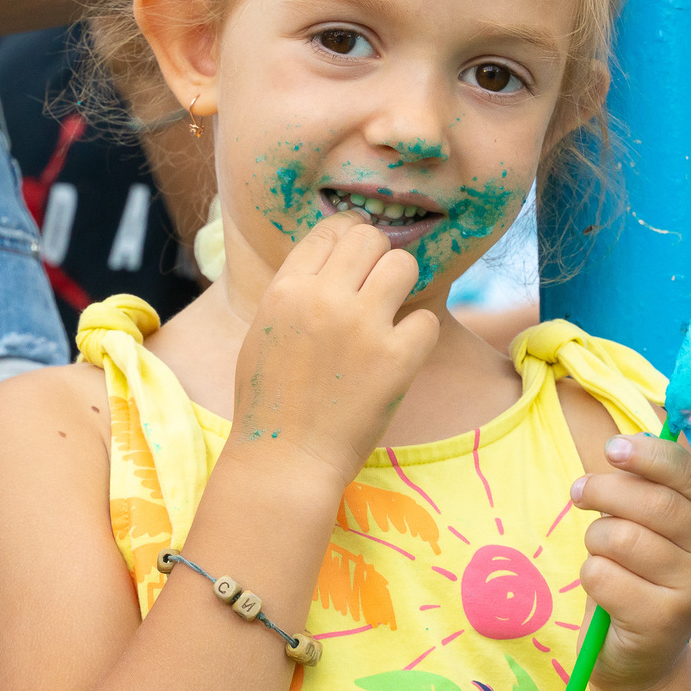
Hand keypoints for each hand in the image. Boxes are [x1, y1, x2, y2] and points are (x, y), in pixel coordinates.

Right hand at [230, 213, 439, 486]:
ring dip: (401, 287)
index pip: (330, 230)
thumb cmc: (269, 403)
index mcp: (286, 289)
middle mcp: (324, 298)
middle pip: (369, 238)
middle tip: (376, 287)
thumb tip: (331, 261)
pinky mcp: (396, 358)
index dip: (348, 238)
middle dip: (377, 257)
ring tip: (390, 315)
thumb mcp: (263, 332)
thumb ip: (293, 292)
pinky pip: (426, 319)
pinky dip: (417, 335)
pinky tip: (399, 353)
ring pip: (403, 264)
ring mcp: (362, 326)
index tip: (357, 258)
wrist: (285, 461)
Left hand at [573, 432, 690, 690]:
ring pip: (622, 537)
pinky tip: (606, 588)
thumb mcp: (647, 522)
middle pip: (652, 502)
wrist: (642, 655)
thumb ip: (644, 484)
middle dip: (604, 491)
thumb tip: (625, 444)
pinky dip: (591, 575)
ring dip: (595, 539)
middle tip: (580, 493)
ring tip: (601, 552)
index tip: (612, 449)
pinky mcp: (664, 619)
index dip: (648, 456)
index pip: (689, 472)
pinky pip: (604, 574)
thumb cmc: (639, 572)